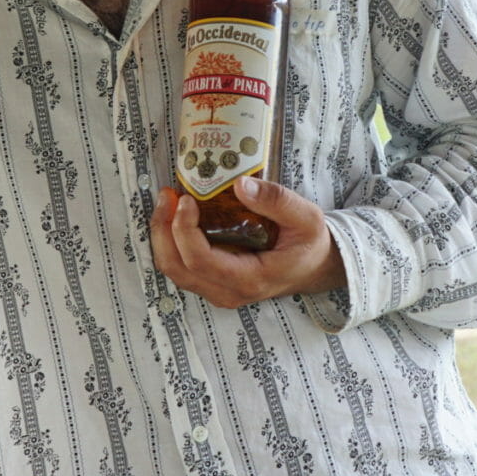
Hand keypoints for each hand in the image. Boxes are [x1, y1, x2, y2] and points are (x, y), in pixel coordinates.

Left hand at [150, 177, 345, 308]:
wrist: (313, 267)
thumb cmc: (309, 244)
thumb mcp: (305, 218)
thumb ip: (275, 201)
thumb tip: (239, 184)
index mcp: (250, 278)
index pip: (201, 261)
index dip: (184, 230)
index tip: (186, 199)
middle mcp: (229, 291)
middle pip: (177, 268)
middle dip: (164, 229)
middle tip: (168, 195)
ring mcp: (218, 290)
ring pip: (174, 269)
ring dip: (163, 234)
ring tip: (168, 200)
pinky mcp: (213, 282)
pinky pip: (181, 265)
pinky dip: (171, 240)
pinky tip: (176, 213)